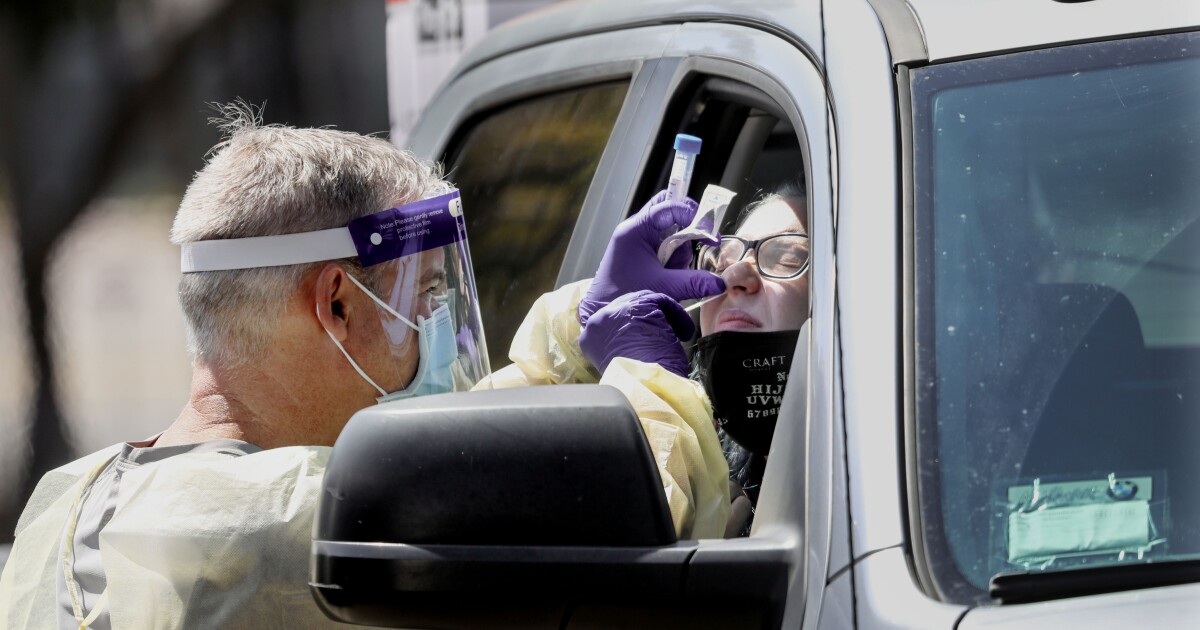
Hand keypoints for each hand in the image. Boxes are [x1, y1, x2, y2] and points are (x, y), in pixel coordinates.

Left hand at [579, 190, 724, 325]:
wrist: (601, 311)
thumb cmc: (623, 296)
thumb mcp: (664, 287)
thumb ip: (694, 281)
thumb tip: (719, 282)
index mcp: (635, 229)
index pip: (669, 206)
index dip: (692, 215)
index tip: (707, 232)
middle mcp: (635, 230)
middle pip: (669, 211)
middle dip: (686, 226)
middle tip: (699, 240)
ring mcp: (637, 240)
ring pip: (670, 231)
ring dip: (678, 250)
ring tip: (671, 273)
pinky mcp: (640, 252)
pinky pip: (664, 246)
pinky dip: (672, 259)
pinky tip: (668, 275)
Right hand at [579, 290, 694, 376]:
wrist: (643, 387)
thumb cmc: (633, 384)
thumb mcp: (616, 364)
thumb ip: (618, 346)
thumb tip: (632, 337)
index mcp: (589, 337)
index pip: (611, 321)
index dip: (631, 325)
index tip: (645, 333)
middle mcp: (598, 320)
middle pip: (625, 306)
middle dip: (647, 316)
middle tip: (663, 328)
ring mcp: (617, 310)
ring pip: (644, 302)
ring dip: (664, 317)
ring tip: (676, 333)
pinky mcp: (639, 306)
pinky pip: (661, 302)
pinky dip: (677, 315)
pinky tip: (683, 333)